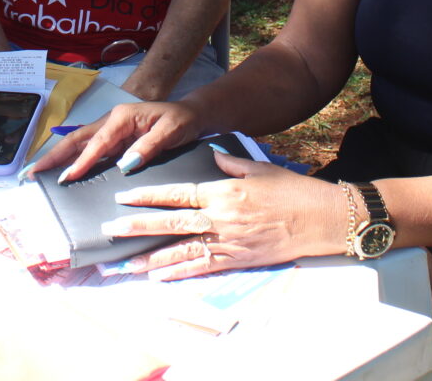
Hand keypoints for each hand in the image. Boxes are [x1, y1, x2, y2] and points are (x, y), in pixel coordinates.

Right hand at [30, 101, 199, 181]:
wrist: (190, 115)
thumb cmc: (181, 121)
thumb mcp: (171, 131)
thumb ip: (148, 146)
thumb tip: (125, 164)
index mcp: (122, 117)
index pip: (98, 142)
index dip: (82, 160)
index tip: (67, 177)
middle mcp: (111, 121)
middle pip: (78, 140)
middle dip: (55, 156)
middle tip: (33, 172)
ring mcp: (110, 131)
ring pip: (79, 145)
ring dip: (59, 158)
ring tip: (38, 173)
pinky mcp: (113, 140)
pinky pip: (90, 151)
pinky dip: (73, 161)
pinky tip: (63, 172)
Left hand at [99, 153, 344, 279]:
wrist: (320, 218)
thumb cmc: (291, 190)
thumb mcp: (258, 168)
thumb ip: (229, 163)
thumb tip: (209, 154)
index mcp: (222, 191)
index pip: (176, 194)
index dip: (148, 197)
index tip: (123, 198)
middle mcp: (220, 218)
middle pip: (171, 224)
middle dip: (138, 227)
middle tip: (111, 230)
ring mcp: (228, 242)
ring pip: (181, 251)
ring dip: (151, 258)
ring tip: (125, 264)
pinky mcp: (238, 260)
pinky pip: (202, 268)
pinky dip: (179, 273)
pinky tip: (158, 277)